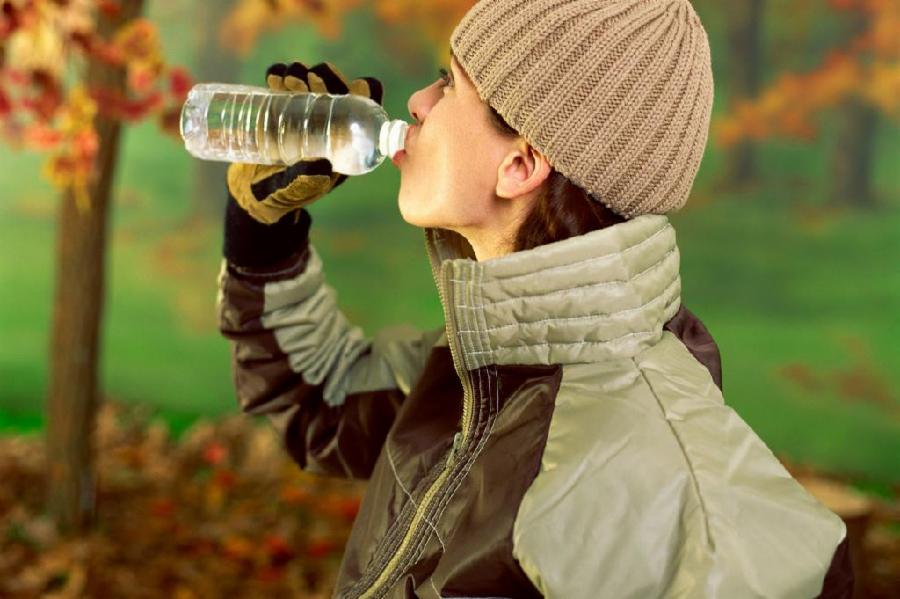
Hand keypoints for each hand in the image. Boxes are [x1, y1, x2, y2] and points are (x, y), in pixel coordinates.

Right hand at [226, 61, 383, 223]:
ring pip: (310, 81)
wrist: (251, 194)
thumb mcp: (295, 190)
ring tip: (286, 81)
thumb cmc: (280, 197)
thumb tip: (323, 164)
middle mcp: (327, 125)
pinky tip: (273, 78)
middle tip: (304, 82)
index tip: (342, 91)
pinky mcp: (278, 108)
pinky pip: (282, 83)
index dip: (361, 92)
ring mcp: (302, 114)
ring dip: (301, 72)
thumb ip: (304, 180)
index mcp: (342, 142)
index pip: (363, 108)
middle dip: (325, 77)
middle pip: (337, 88)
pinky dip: (278, 74)